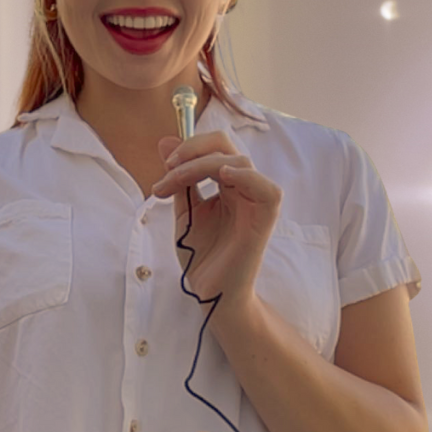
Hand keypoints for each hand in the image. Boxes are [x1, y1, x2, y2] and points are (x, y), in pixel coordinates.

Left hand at [151, 132, 281, 305]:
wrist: (210, 290)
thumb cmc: (202, 255)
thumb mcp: (184, 209)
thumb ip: (179, 178)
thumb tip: (165, 141)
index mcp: (227, 183)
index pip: (214, 146)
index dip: (188, 148)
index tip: (164, 167)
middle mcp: (243, 187)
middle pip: (225, 145)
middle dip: (192, 149)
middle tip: (168, 168)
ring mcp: (256, 201)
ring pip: (238, 161)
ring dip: (200, 166)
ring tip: (175, 183)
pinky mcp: (264, 219)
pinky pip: (267, 189)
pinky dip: (245, 176)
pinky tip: (222, 176)